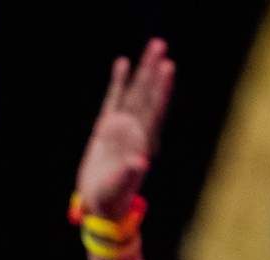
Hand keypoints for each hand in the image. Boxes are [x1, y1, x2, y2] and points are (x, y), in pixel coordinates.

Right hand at [75, 38, 174, 218]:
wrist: (102, 204)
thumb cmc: (112, 199)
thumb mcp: (119, 188)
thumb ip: (128, 174)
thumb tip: (139, 162)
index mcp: (141, 141)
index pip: (153, 109)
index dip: (160, 89)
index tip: (167, 68)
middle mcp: (135, 130)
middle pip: (146, 94)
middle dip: (153, 70)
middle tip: (159, 45)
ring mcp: (121, 127)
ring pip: (133, 92)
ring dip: (141, 70)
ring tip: (152, 47)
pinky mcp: (106, 129)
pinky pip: (113, 100)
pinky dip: (118, 82)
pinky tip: (122, 64)